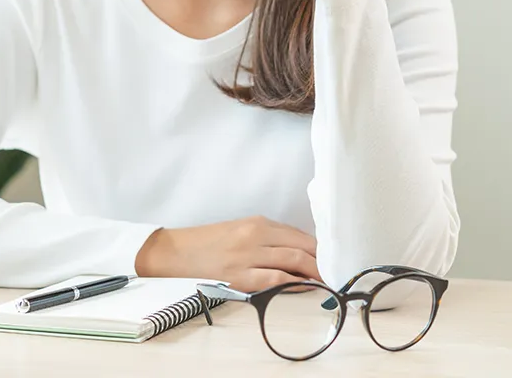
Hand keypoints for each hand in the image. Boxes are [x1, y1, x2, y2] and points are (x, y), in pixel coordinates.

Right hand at [134, 216, 321, 292]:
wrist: (173, 252)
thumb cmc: (205, 244)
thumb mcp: (238, 231)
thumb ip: (266, 238)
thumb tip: (296, 253)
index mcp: (256, 223)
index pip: (299, 234)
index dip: (320, 248)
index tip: (332, 258)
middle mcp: (255, 235)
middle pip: (302, 246)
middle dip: (323, 261)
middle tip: (338, 273)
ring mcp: (248, 256)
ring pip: (293, 260)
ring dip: (315, 272)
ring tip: (329, 282)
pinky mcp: (239, 276)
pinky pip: (275, 279)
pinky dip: (294, 283)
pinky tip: (306, 288)